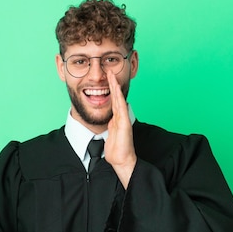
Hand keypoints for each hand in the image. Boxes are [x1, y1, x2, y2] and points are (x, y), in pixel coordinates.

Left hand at [105, 70, 136, 187]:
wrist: (121, 160)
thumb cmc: (116, 150)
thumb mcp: (110, 134)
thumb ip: (111, 126)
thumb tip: (110, 120)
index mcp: (117, 119)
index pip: (114, 101)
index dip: (111, 90)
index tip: (108, 79)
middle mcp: (121, 117)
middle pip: (116, 97)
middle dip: (113, 84)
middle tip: (110, 71)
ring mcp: (123, 119)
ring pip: (118, 99)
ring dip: (115, 87)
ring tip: (111, 75)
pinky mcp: (124, 123)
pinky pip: (120, 107)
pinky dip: (118, 96)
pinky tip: (116, 88)